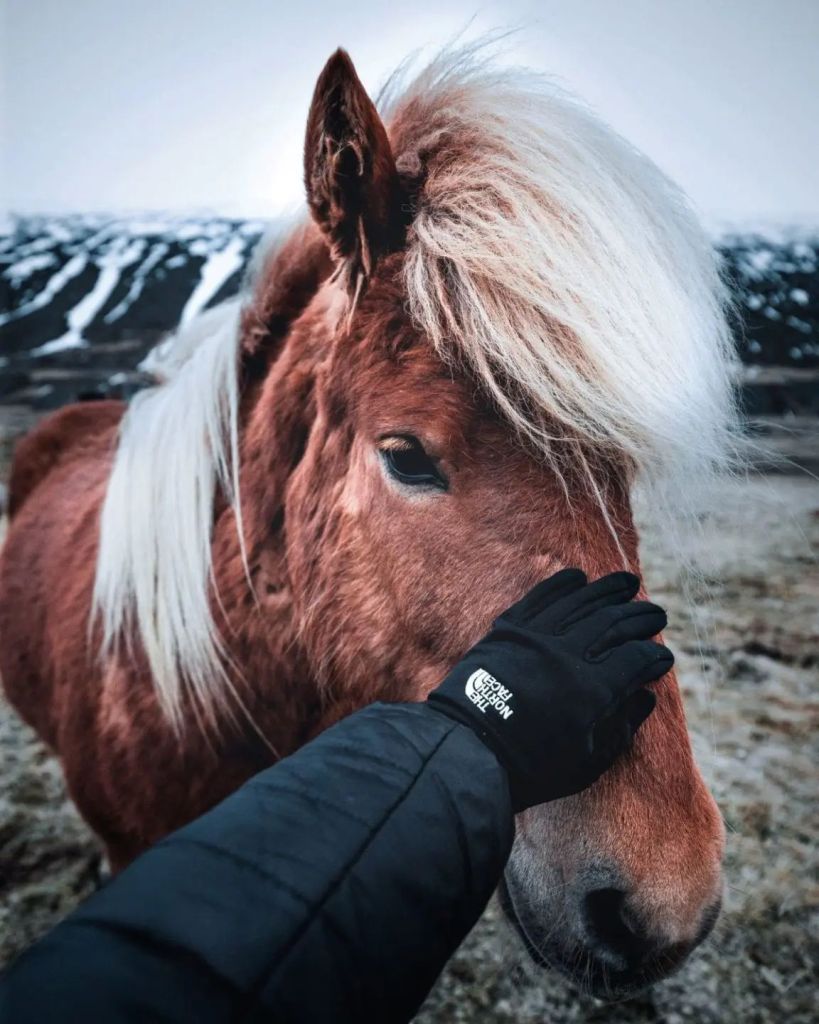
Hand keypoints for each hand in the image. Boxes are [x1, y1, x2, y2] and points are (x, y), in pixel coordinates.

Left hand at [426, 569, 671, 810]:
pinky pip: (540, 598)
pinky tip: (579, 577)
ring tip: (628, 582)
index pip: (636, 659)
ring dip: (608, 590)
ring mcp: (535, 637)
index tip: (663, 657)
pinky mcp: (507, 630)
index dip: (654, 656)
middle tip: (657, 614)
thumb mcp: (585, 764)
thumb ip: (621, 729)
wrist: (464, 754)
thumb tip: (647, 697)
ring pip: (580, 601)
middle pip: (614, 623)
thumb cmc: (528, 770)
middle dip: (640, 617)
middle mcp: (566, 655)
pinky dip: (562, 584)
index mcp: (591, 690)